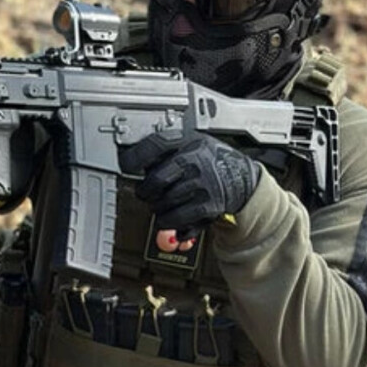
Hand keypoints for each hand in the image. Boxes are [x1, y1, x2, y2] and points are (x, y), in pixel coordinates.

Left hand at [120, 131, 260, 237]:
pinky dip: (171, 223)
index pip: (154, 145)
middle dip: (145, 191)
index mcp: (189, 143)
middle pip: (155, 180)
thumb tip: (135, 160)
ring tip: (161, 206)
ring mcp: (202, 186)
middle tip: (145, 193)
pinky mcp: (208, 207)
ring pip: (164, 203)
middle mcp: (195, 163)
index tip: (125, 165)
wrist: (241, 178)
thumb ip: (167, 150)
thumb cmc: (212, 160)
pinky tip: (172, 219)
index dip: (134, 157)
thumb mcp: (192, 143)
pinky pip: (178, 220)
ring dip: (157, 208)